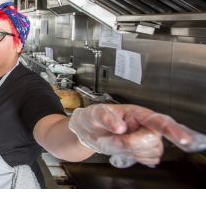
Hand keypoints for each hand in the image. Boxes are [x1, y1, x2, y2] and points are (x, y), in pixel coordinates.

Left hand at [68, 104, 205, 167]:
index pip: (157, 120)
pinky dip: (136, 157)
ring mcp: (145, 137)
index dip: (171, 130)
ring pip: (152, 151)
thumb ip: (106, 118)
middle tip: (114, 140)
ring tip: (117, 143)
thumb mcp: (94, 114)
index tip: (183, 139)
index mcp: (135, 112)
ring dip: (134, 151)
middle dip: (133, 144)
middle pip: (154, 140)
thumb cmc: (92, 118)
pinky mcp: (143, 149)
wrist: (88, 131)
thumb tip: (120, 126)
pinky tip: (125, 150)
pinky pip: (149, 158)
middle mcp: (144, 124)